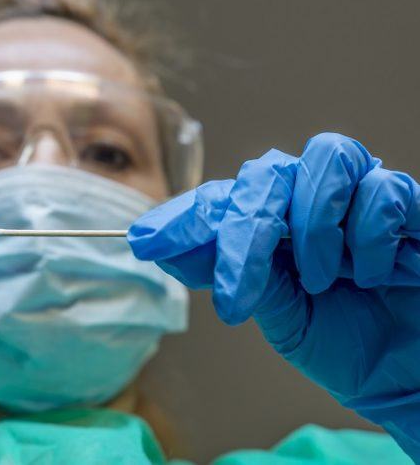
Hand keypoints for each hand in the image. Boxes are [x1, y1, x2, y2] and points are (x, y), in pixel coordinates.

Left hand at [129, 133, 419, 458]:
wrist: (407, 377)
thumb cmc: (343, 342)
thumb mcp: (278, 314)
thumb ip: (239, 275)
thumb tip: (168, 248)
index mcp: (275, 223)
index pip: (224, 201)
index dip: (184, 216)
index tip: (144, 240)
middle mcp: (313, 200)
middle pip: (266, 175)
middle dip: (242, 230)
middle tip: (235, 289)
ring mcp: (361, 198)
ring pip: (325, 158)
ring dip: (313, 224)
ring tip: (318, 278)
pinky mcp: (411, 209)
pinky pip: (384, 190)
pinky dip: (368, 234)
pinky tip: (369, 273)